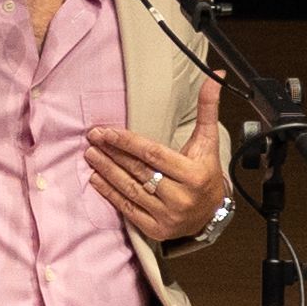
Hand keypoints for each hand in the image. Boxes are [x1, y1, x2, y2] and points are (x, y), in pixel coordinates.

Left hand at [86, 76, 230, 243]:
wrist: (211, 214)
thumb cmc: (206, 172)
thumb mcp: (208, 142)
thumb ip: (208, 109)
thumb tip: (215, 76)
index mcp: (194, 174)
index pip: (154, 154)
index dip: (128, 142)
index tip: (107, 132)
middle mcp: (181, 197)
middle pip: (138, 170)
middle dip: (112, 153)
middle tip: (93, 139)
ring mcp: (167, 215)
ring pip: (130, 189)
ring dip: (106, 171)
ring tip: (91, 155)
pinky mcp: (155, 229)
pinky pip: (128, 209)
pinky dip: (109, 194)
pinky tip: (96, 180)